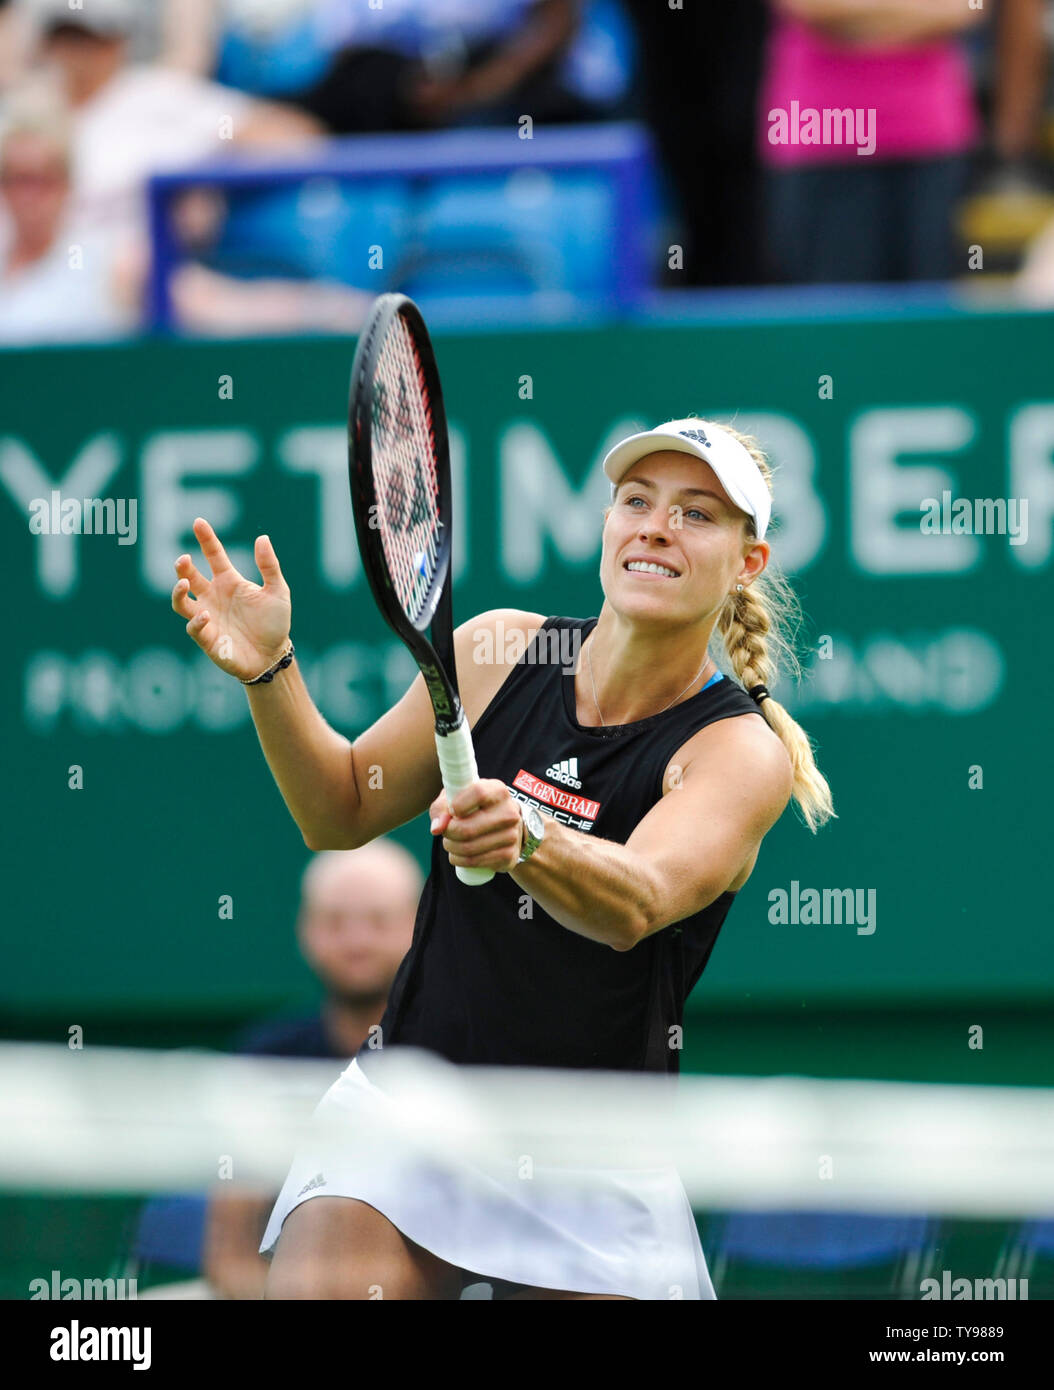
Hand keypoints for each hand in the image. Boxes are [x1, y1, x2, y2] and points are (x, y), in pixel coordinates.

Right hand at [171, 518, 291, 680]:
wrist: (272, 656)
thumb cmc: (274, 623)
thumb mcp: (277, 592)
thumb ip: (269, 566)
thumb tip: (262, 538)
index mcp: (229, 581)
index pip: (213, 555)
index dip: (205, 539)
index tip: (198, 522)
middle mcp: (213, 596)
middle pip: (189, 576)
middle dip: (182, 567)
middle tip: (183, 559)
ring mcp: (207, 617)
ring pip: (181, 601)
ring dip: (178, 592)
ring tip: (184, 583)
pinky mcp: (206, 638)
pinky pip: (194, 627)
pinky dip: (197, 621)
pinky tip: (208, 615)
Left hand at [430, 780, 523, 872]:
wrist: (504, 826)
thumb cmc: (474, 809)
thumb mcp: (457, 798)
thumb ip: (442, 807)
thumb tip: (437, 828)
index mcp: (498, 791)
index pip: (478, 793)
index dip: (458, 805)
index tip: (451, 811)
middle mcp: (509, 812)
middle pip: (468, 829)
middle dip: (448, 834)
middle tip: (445, 833)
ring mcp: (512, 835)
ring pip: (469, 848)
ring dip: (452, 849)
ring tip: (450, 843)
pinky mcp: (509, 855)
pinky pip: (476, 862)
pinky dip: (460, 860)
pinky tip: (458, 855)